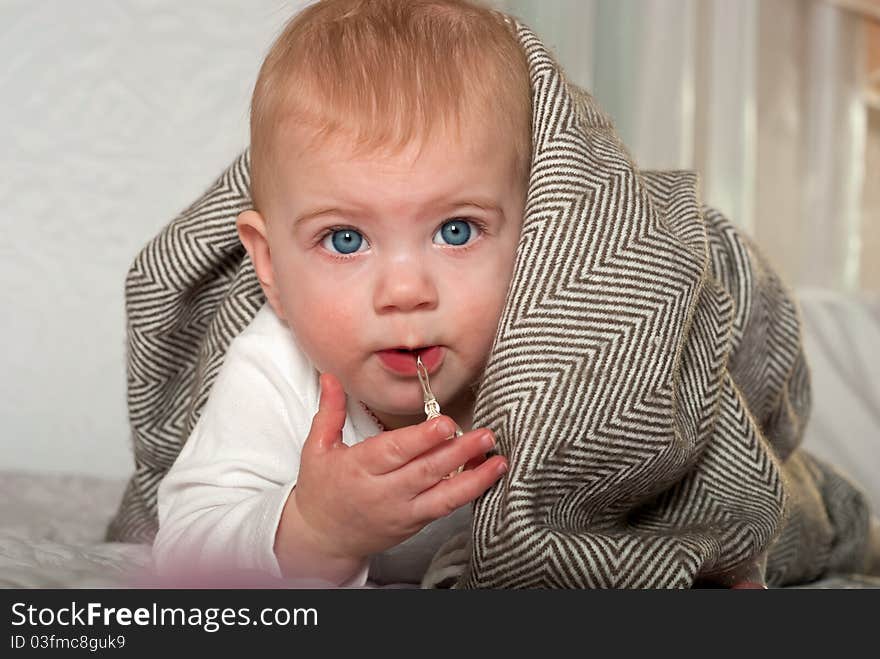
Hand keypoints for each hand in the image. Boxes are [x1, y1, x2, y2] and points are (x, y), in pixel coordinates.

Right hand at [275, 373, 507, 579]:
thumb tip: (330, 377)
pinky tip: (486, 476)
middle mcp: (383, 492)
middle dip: (457, 453)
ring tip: (497, 459)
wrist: (322, 539)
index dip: (422, 439)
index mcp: (358, 469)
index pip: (394, 452)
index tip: (445, 424)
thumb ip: (330, 411)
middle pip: (425, 471)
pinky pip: (445, 508)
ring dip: (473, 477)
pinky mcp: (414, 523)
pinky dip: (467, 492)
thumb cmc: (321, 490)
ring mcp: (401, 511)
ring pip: (442, 495)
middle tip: (483, 435)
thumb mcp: (317, 448)